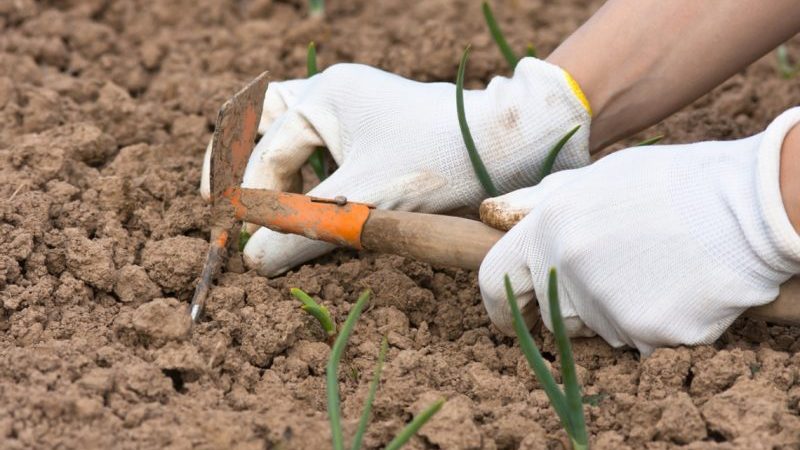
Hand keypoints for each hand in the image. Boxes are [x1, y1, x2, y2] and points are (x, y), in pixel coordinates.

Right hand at [202, 60, 590, 275]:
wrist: (507, 146)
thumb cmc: (438, 162)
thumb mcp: (364, 202)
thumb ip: (304, 231)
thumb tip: (253, 263)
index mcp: (324, 96)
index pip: (266, 150)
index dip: (247, 197)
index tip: (235, 238)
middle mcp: (334, 93)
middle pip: (262, 122)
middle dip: (238, 163)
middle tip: (218, 205)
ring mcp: (354, 108)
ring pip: (290, 133)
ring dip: (269, 169)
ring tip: (252, 206)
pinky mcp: (373, 130)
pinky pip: (321, 147)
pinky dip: (303, 174)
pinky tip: (302, 202)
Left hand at [478, 108, 799, 354]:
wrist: (750, 205)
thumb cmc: (671, 183)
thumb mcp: (597, 178)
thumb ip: (538, 203)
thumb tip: (490, 216)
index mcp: (549, 227)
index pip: (493, 279)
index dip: (497, 302)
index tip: (507, 314)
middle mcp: (567, 268)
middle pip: (550, 312)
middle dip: (570, 306)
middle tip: (615, 276)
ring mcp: (606, 305)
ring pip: (595, 328)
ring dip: (616, 311)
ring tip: (656, 269)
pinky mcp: (646, 334)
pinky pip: (636, 341)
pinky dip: (654, 324)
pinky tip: (680, 288)